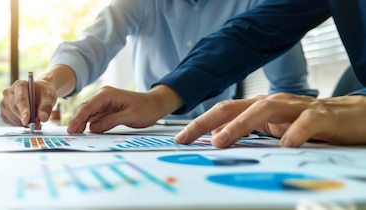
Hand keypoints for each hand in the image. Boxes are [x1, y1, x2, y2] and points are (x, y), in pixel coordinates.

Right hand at [0, 79, 56, 128]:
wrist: (38, 94)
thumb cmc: (42, 94)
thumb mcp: (48, 97)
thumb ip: (46, 106)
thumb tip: (42, 118)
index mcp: (20, 85)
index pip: (20, 99)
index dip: (24, 111)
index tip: (27, 121)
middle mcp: (9, 92)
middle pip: (14, 108)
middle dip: (25, 119)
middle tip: (37, 125)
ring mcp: (4, 102)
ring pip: (11, 116)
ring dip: (23, 122)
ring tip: (33, 120)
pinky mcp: (3, 111)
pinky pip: (10, 121)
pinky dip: (19, 124)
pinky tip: (25, 119)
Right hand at [67, 85, 181, 133]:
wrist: (155, 105)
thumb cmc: (146, 108)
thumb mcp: (130, 116)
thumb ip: (110, 121)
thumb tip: (93, 128)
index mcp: (107, 94)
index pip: (88, 107)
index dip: (79, 118)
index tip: (72, 129)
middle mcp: (103, 96)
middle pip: (85, 109)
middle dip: (77, 121)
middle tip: (71, 134)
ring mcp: (104, 103)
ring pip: (88, 113)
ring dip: (82, 123)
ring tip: (75, 134)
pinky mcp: (106, 109)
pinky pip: (95, 117)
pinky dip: (89, 124)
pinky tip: (84, 131)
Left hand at [175, 93, 365, 147]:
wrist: (355, 117)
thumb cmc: (312, 125)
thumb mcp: (276, 131)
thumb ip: (252, 135)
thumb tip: (220, 144)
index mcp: (261, 108)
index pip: (224, 112)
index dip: (200, 124)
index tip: (180, 138)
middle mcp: (274, 103)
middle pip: (234, 107)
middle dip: (207, 122)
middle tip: (187, 138)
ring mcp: (297, 107)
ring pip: (264, 110)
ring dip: (239, 125)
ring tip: (221, 141)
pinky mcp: (322, 116)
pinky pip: (306, 121)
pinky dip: (294, 133)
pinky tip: (285, 146)